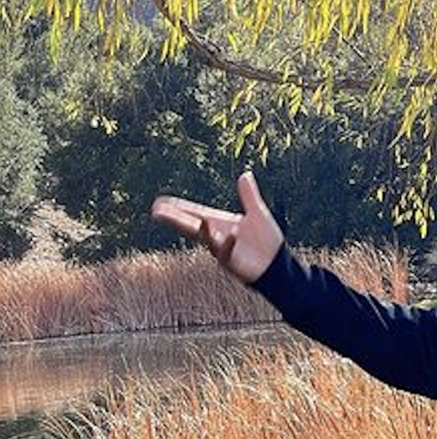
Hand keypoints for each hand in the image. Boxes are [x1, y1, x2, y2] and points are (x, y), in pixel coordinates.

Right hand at [151, 171, 284, 283]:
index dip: (178, 208)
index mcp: (220, 223)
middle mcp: (217, 236)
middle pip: (192, 226)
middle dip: (175, 219)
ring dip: (199, 229)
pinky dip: (227, 243)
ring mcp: (224, 250)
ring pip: (207, 239)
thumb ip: (249, 195)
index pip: (195, 213)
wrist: (278, 264)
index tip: (160, 202)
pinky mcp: (234, 262)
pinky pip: (228, 252)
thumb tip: (245, 174)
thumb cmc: (267, 241)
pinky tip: (230, 233)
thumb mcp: (258, 213)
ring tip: (190, 219)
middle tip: (156, 212)